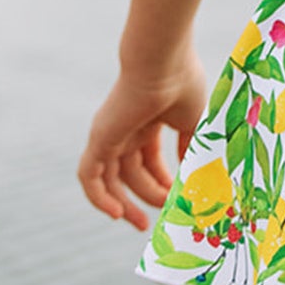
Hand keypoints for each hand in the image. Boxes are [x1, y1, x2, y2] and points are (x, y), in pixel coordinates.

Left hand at [77, 54, 207, 231]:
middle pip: (131, 172)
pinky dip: (99, 198)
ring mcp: (110, 134)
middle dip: (146, 196)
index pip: (150, 160)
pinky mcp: (98, 139)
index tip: (179, 197)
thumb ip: (191, 144)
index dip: (162, 181)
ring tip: (141, 223)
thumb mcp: (194, 119)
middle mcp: (126, 129)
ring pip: (110, 179)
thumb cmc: (182, 82)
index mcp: (148, 120)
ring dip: (123, 204)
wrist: (162, 61)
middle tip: (160, 217)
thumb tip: (194, 168)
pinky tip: (117, 214)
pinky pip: (89, 177)